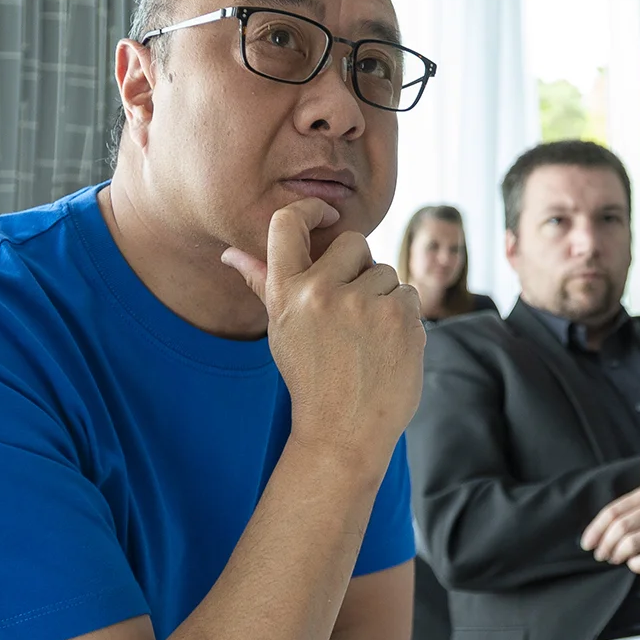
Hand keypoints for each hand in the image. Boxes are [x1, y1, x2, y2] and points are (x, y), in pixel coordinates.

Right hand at [221, 198, 423, 464]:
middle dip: (359, 268)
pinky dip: (404, 316)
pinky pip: (408, 293)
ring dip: (383, 297)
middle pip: (353, 242)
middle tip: (352, 310)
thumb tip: (230, 253)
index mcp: (285, 291)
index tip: (325, 212)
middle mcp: (322, 291)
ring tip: (367, 338)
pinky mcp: (401, 315)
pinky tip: (387, 346)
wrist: (345, 431)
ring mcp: (364, 302)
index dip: (310, 208)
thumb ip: (263, 284)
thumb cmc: (311, 377)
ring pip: (385, 271)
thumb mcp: (281, 329)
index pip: (287, 222)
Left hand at [580, 487, 639, 572]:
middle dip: (605, 546)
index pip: (612, 512)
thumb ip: (632, 511)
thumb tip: (600, 531)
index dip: (595, 530)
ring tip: (617, 560)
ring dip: (618, 556)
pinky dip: (636, 565)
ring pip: (630, 544)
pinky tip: (635, 565)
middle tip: (602, 556)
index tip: (587, 544)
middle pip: (619, 529)